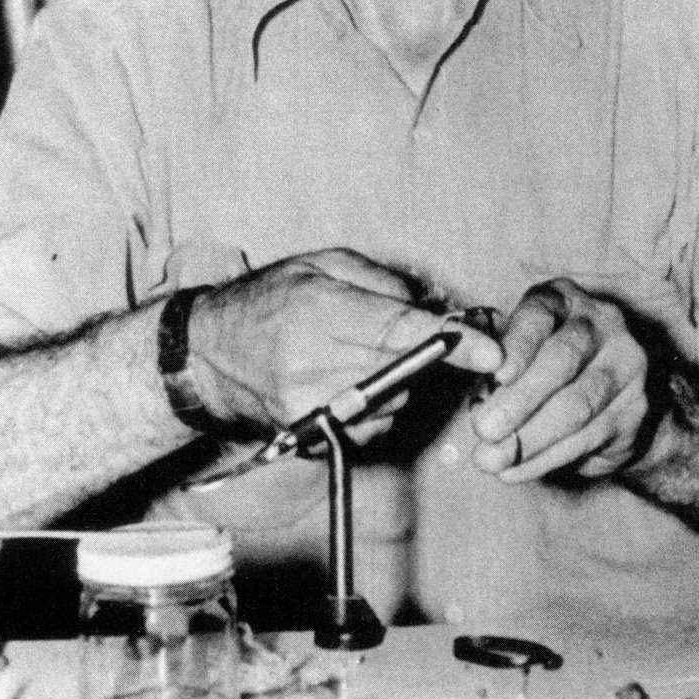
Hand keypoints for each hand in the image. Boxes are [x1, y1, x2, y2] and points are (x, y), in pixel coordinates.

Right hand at [186, 249, 501, 442]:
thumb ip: (379, 281)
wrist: (210, 353)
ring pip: (393, 399)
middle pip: (401, 368)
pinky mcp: (309, 433)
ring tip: (363, 353)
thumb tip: (427, 306)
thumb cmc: (268, 298)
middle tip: (432, 339)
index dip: (448, 343)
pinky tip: (350, 381)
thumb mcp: (320, 264)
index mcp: (319, 312)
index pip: (397, 332)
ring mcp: (309, 405)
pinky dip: (378, 404)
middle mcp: (313, 363)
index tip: (488, 352)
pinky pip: (372, 425)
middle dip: (425, 355)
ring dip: (398, 378)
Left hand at [469, 278, 649, 481]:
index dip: (517, 346)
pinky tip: (517, 469)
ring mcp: (626, 363)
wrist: (612, 391)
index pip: (539, 316)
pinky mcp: (636, 407)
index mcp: (563, 298)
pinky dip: (547, 458)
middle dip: (519, 400)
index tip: (496, 374)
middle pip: (561, 360)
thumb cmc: (545, 361)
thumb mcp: (518, 346)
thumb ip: (495, 364)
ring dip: (529, 438)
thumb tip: (478, 402)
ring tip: (492, 459)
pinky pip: (588, 437)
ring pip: (576, 405)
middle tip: (483, 430)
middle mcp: (602, 322)